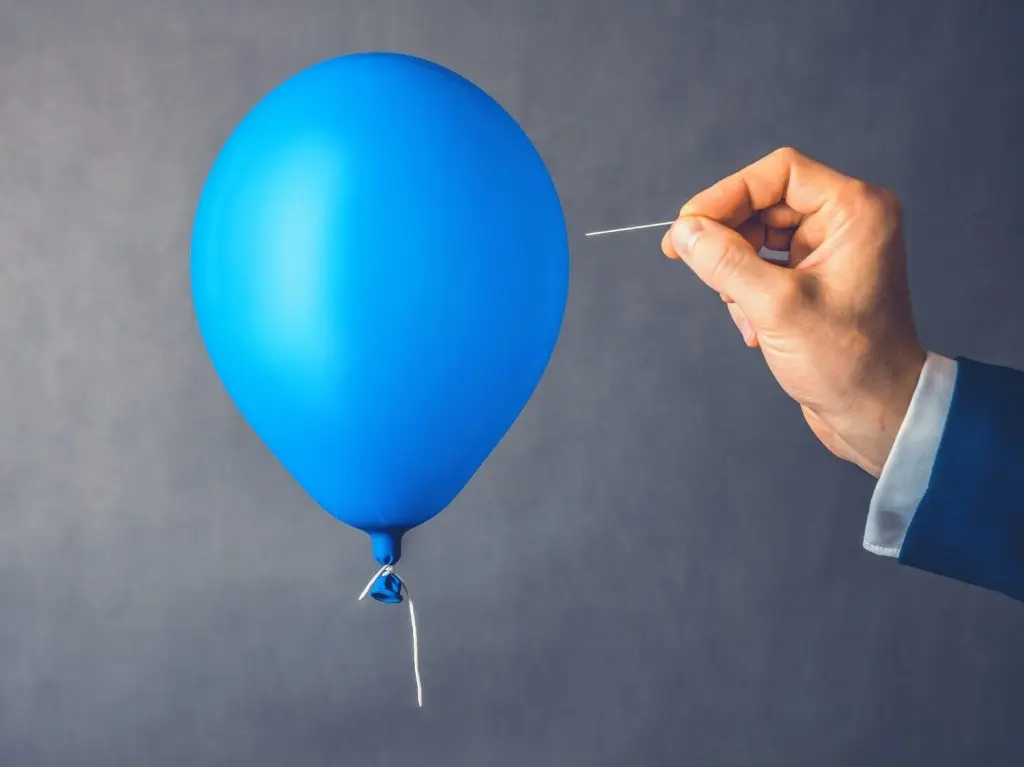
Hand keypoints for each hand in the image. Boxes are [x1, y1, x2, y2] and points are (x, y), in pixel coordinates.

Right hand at [662, 147, 925, 476]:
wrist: (877, 414)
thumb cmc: (848, 362)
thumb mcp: (776, 308)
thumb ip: (725, 262)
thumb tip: (684, 232)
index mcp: (854, 211)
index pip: (778, 174)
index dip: (727, 194)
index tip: (688, 225)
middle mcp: (846, 222)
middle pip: (764, 203)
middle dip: (727, 237)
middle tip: (689, 259)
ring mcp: (830, 251)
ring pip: (758, 237)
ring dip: (735, 271)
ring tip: (739, 310)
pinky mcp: (815, 279)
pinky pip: (764, 266)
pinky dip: (746, 292)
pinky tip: (753, 327)